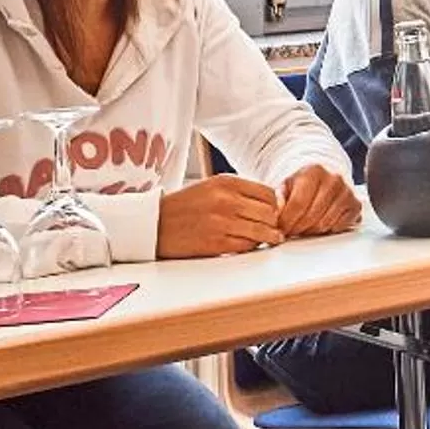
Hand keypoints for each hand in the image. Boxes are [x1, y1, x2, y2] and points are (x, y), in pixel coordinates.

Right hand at [157, 176, 282, 258]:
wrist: (153, 224)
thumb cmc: (184, 206)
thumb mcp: (211, 187)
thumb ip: (238, 192)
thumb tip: (271, 202)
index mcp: (226, 182)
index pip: (268, 193)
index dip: (276, 205)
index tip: (275, 212)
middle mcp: (225, 200)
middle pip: (269, 213)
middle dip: (275, 222)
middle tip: (276, 228)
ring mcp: (221, 222)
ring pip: (262, 231)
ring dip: (269, 236)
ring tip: (271, 238)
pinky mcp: (216, 243)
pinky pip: (247, 246)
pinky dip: (253, 246)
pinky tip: (251, 244)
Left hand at [276, 164, 360, 238]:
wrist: (324, 180)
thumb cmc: (303, 185)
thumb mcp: (286, 185)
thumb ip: (279, 197)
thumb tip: (278, 210)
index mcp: (314, 171)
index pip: (298, 203)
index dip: (287, 220)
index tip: (281, 228)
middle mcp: (334, 179)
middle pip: (312, 216)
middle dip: (298, 228)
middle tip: (291, 230)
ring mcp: (347, 192)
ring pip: (325, 223)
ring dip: (312, 230)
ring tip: (304, 226)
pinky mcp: (356, 205)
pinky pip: (340, 226)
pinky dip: (328, 229)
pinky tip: (320, 223)